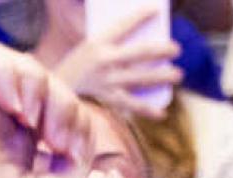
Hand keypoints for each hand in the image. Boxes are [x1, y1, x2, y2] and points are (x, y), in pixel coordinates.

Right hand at [0, 44, 102, 177]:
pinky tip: (18, 107)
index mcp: (25, 153)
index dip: (72, 113)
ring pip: (7, 63)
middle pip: (35, 80)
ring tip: (37, 119)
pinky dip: (5, 71)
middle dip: (59, 96)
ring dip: (35, 81)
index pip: (54, 103)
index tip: (71, 149)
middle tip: (57, 136)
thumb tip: (77, 116)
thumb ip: (76, 145)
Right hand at [53, 8, 181, 119]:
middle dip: (160, 50)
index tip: (156, 10)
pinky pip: (131, 105)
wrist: (54, 90)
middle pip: (139, 53)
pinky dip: (147, 110)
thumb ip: (114, 45)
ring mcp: (106, 82)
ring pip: (140, 79)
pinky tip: (162, 112)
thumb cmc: (80, 66)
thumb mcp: (91, 48)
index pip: (122, 26)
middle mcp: (103, 61)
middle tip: (176, 49)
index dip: (140, 17)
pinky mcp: (106, 100)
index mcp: (97, 43)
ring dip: (161, 77)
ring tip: (177, 74)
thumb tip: (147, 47)